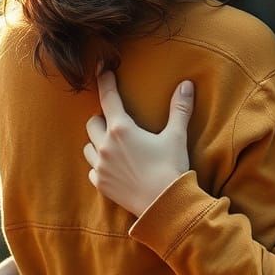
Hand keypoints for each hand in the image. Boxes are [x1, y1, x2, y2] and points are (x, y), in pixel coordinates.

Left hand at [83, 71, 193, 216]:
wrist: (164, 205)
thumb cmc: (170, 168)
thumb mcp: (175, 136)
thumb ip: (179, 109)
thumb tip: (186, 84)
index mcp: (121, 129)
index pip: (108, 98)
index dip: (105, 82)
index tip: (102, 69)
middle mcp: (105, 146)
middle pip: (92, 123)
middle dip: (103, 119)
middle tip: (118, 122)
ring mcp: (100, 166)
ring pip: (89, 146)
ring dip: (97, 142)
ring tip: (112, 145)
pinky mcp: (100, 184)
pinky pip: (92, 169)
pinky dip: (99, 165)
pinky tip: (113, 167)